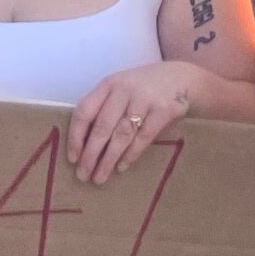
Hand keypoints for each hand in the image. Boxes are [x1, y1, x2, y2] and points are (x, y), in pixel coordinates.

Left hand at [67, 59, 192, 185]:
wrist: (181, 77)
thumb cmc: (142, 88)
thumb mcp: (121, 88)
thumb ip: (104, 108)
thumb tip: (83, 146)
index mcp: (109, 84)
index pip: (85, 110)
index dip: (76, 136)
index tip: (73, 158)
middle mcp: (125, 89)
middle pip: (102, 127)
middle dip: (90, 155)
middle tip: (83, 175)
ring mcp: (145, 99)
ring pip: (122, 135)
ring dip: (108, 159)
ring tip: (100, 177)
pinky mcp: (164, 110)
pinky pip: (143, 138)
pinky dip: (131, 155)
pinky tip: (121, 167)